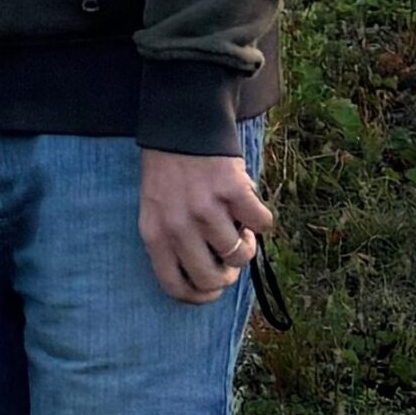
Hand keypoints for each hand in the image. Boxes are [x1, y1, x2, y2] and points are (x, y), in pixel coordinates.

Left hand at [137, 147, 272, 305]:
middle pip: (212, 278)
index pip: (176, 287)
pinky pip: (261, 225)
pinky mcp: (232, 190)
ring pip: (240, 254)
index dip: (200, 295)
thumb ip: (172, 242)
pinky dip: (261, 219)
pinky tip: (247, 204)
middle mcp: (178, 225)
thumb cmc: (168, 168)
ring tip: (237, 222)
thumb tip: (206, 281)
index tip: (212, 288)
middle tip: (229, 255)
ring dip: (245, 243)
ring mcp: (206, 208)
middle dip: (227, 273)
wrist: (182, 118)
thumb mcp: (155, 207)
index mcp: (154, 232)